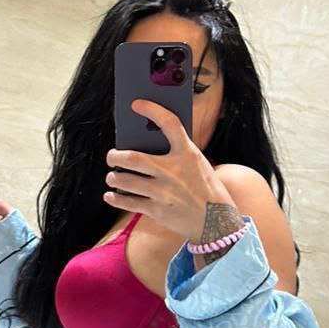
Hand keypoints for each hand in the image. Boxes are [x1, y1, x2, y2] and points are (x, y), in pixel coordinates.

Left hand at [105, 99, 236, 241]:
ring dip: (114, 177)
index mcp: (188, 154)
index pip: (170, 123)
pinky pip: (128, 202)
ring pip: (125, 181)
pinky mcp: (158, 210)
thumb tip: (146, 146)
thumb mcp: (198, 165)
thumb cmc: (206, 190)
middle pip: (133, 158)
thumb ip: (177, 154)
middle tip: (111, 156)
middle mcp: (173, 171)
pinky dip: (115, 198)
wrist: (217, 223)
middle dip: (115, 156)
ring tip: (113, 176)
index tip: (137, 104)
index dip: (152, 110)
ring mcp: (164, 192)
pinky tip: (111, 195)